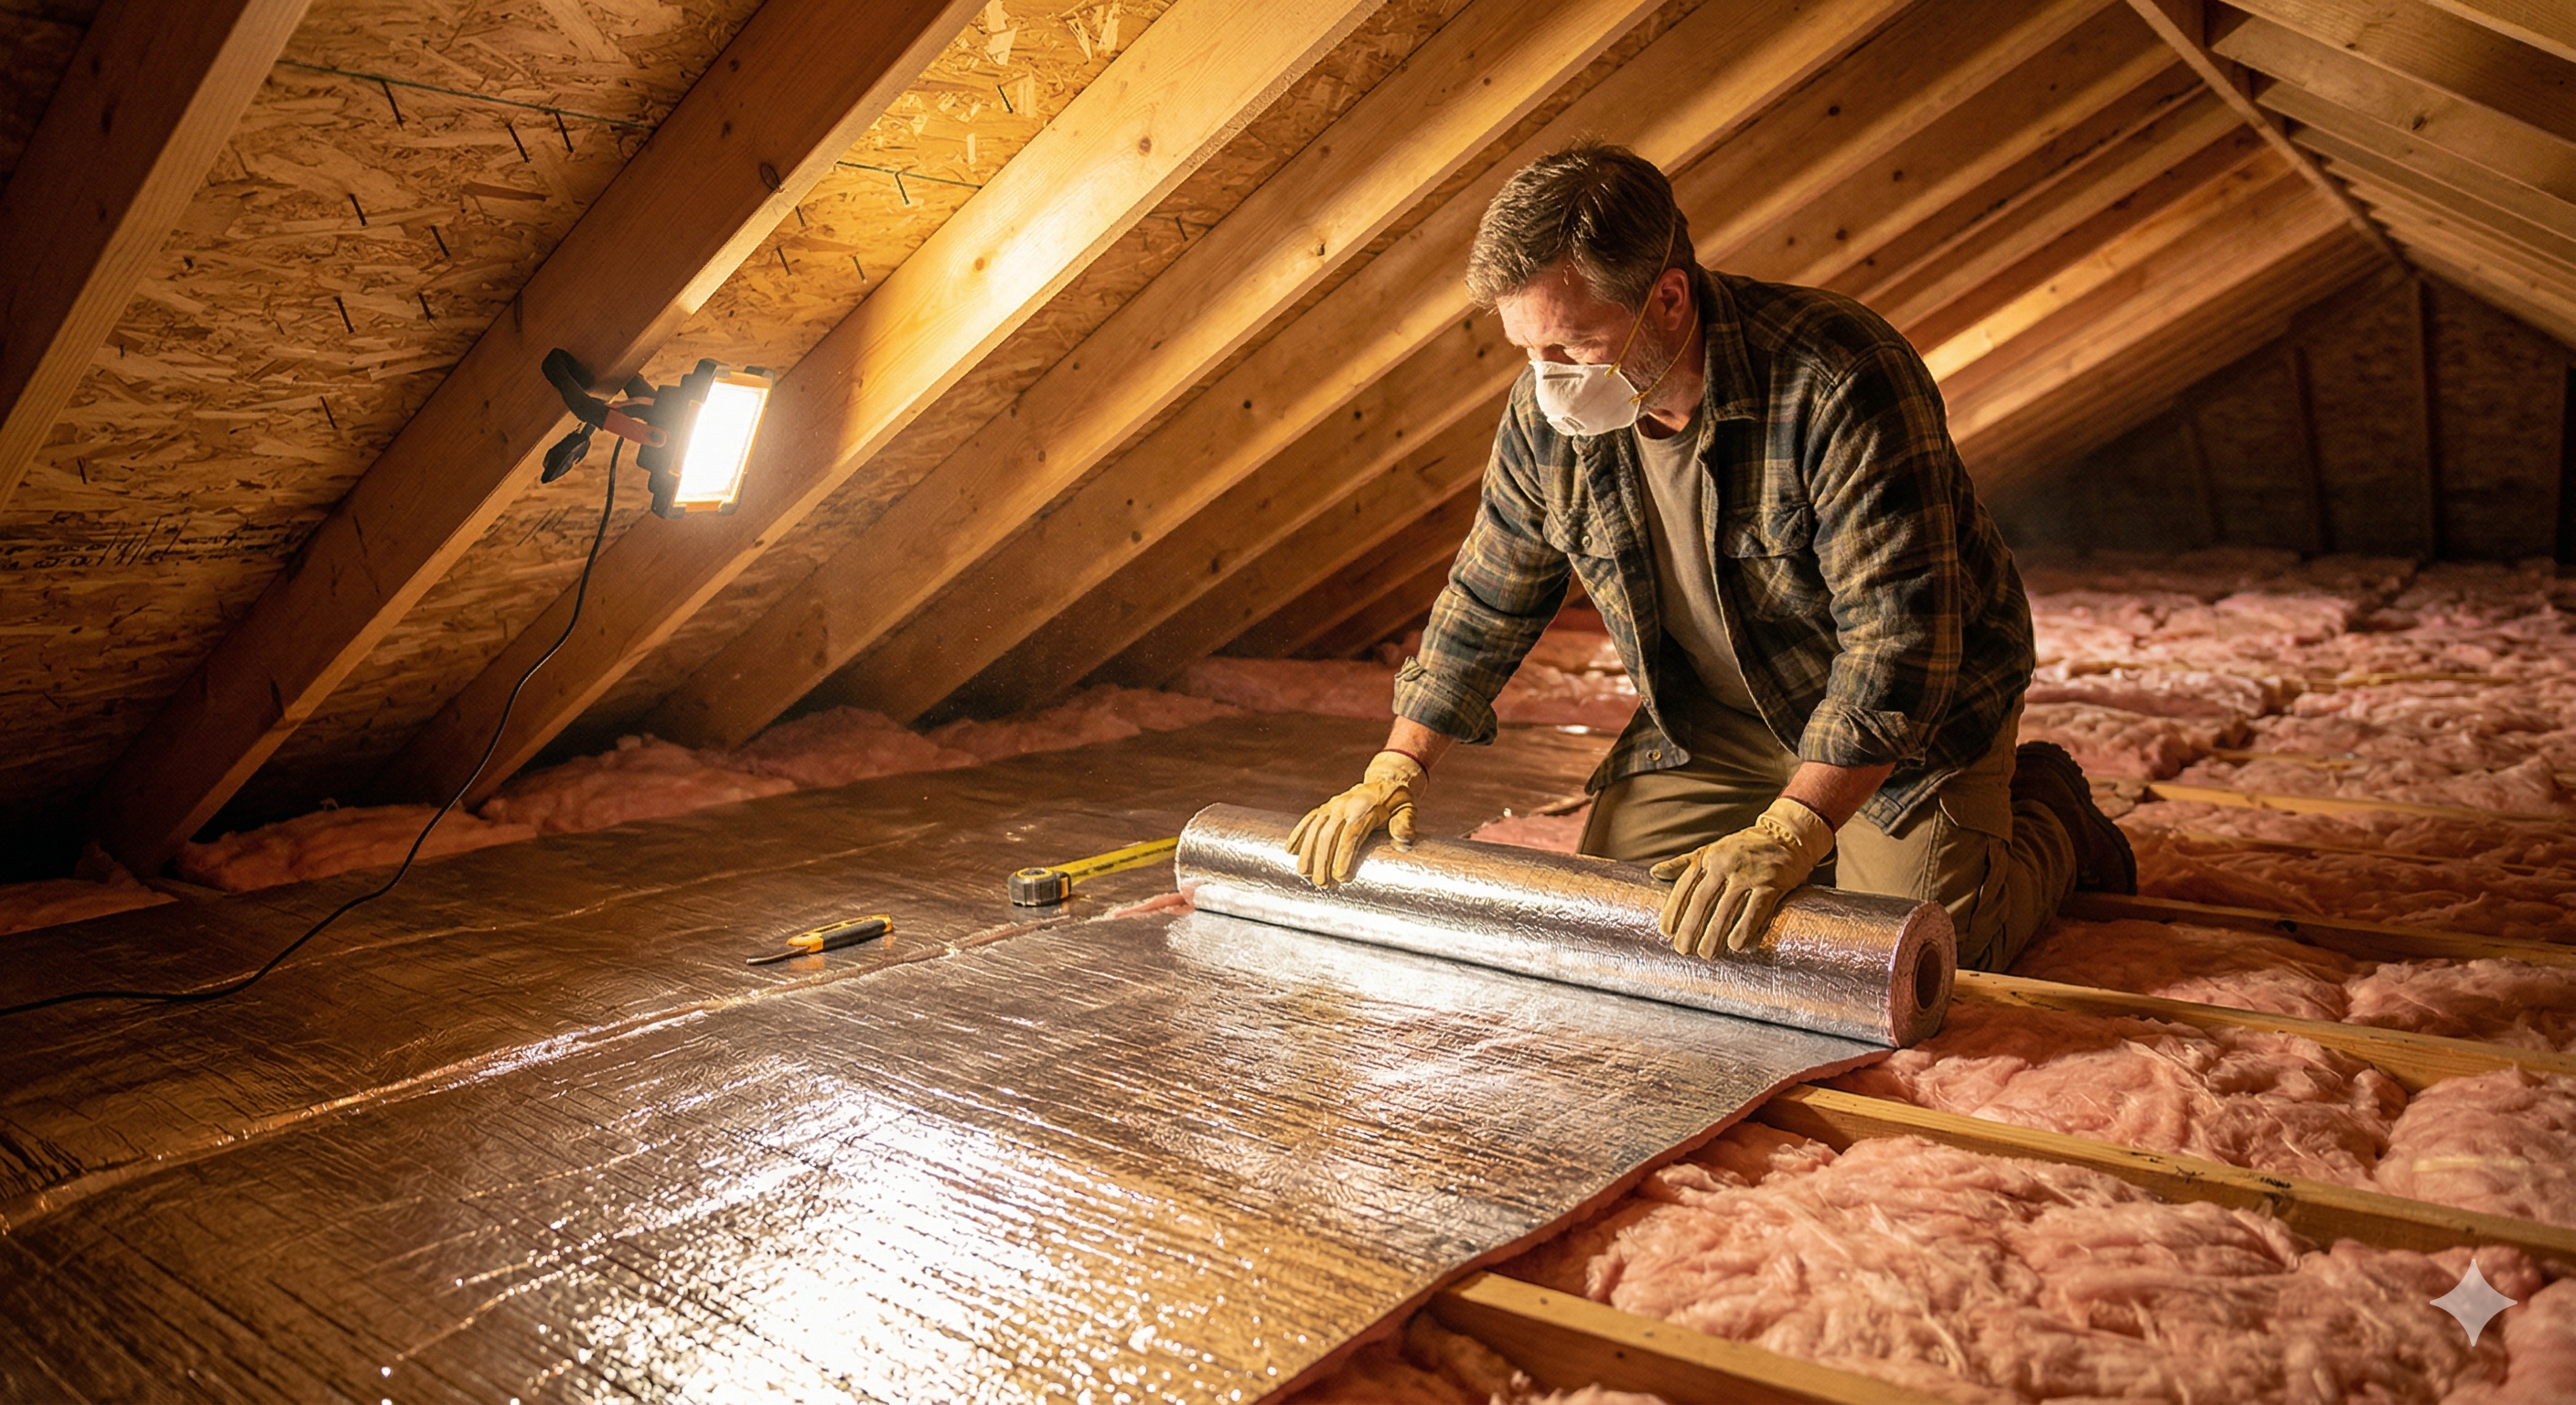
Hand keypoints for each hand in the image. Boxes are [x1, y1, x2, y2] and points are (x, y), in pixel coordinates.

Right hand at [1287, 751, 1424, 885]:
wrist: (1385, 781)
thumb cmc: (1397, 802)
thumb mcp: (1409, 809)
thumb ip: (1405, 824)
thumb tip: (1403, 841)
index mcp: (1366, 809)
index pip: (1351, 834)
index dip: (1344, 856)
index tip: (1342, 877)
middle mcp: (1345, 806)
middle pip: (1329, 835)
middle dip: (1322, 861)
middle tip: (1321, 884)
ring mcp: (1333, 806)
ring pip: (1315, 829)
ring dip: (1307, 852)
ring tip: (1304, 874)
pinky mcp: (1326, 807)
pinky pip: (1309, 819)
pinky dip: (1298, 833)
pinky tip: (1289, 850)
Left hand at [1651, 798, 1833, 955]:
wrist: (1787, 835)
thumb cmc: (1744, 847)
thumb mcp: (1711, 850)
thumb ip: (1683, 863)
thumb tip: (1654, 873)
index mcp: (1709, 857)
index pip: (1685, 886)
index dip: (1673, 910)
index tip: (1666, 932)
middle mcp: (1726, 864)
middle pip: (1702, 900)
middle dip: (1690, 927)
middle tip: (1682, 950)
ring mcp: (1750, 873)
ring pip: (1727, 909)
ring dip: (1714, 935)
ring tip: (1706, 954)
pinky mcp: (1772, 883)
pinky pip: (1756, 910)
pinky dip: (1745, 929)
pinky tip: (1736, 946)